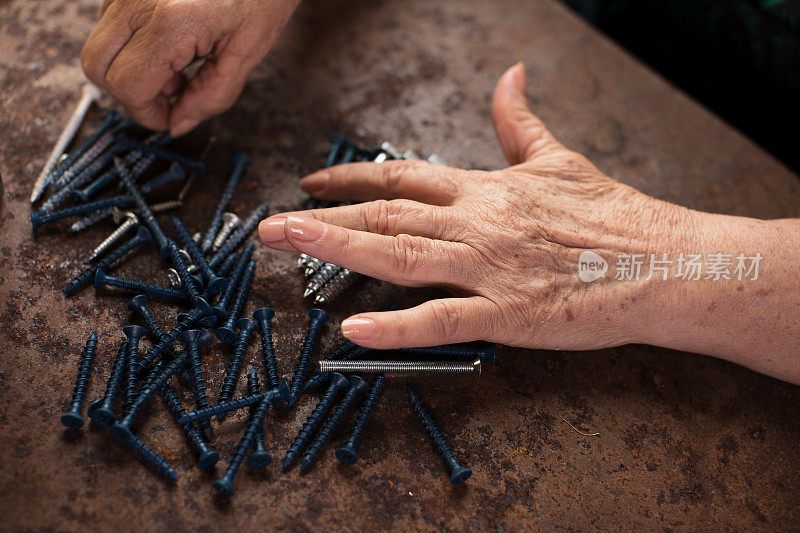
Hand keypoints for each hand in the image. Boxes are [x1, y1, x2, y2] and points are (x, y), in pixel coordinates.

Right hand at [81, 0, 299, 135]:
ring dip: (128, 69)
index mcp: (172, 21)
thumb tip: (177, 125)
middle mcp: (138, 0)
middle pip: (97, 67)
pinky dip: (129, 46)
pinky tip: (167, 47)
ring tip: (174, 68)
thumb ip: (211, 97)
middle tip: (168, 97)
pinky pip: (108, 25)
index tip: (166, 119)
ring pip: (99, 47)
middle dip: (129, 94)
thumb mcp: (246, 55)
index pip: (128, 85)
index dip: (145, 113)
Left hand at [259, 64, 689, 348]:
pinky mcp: (508, 313)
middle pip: (385, 215)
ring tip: (289, 243)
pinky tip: (354, 331)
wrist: (662, 261)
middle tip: (272, 221)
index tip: (313, 181)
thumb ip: (520, 120)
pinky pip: (443, 320)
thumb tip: (510, 74)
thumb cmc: (613, 214)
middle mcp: (476, 223)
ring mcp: (488, 268)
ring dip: (338, 248)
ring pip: (399, 255)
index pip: (402, 178)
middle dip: (323, 215)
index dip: (352, 179)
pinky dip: (397, 326)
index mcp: (484, 189)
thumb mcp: (559, 157)